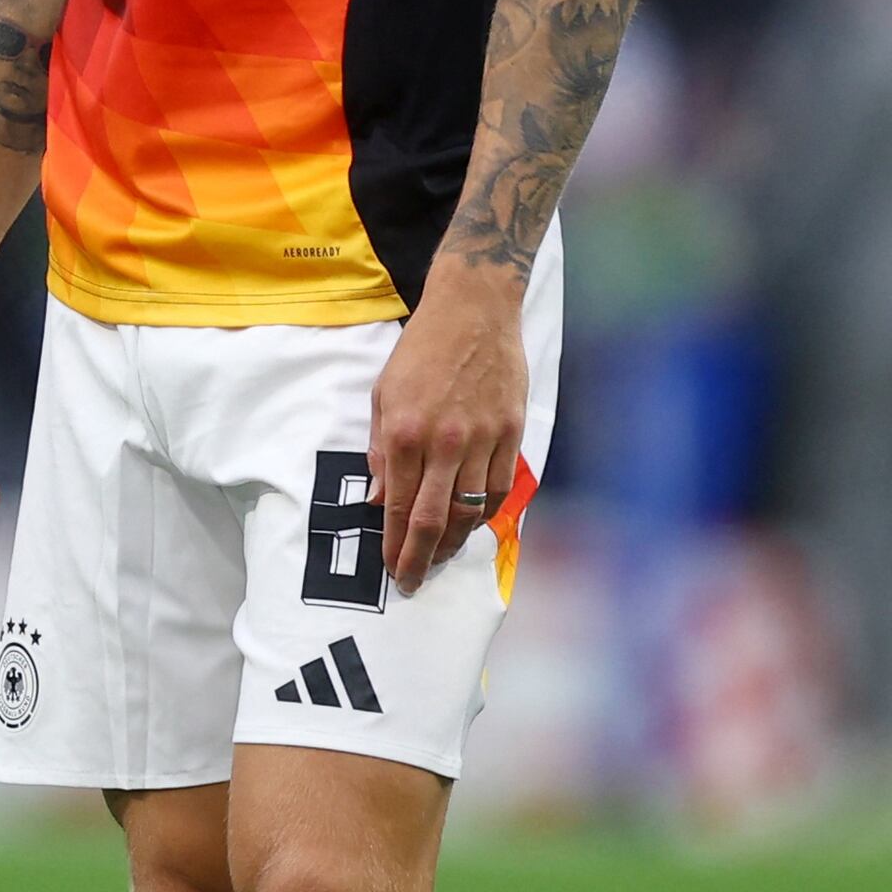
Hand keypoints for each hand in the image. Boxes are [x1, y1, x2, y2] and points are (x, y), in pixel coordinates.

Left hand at [367, 255, 528, 592]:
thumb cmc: (421, 351)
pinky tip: (472, 521)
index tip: (393, 571)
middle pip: (435, 520)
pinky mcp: (511, 432)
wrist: (473, 310)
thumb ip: (381, 451)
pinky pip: (499, 487)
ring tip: (442, 555)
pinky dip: (486, 511)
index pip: (400, 507)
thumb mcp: (383, 395)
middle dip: (422, 558)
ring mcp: (482, 439)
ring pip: (471, 509)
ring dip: (455, 541)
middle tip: (414, 581)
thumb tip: (381, 500)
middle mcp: (445, 442)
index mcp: (406, 433)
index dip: (396, 546)